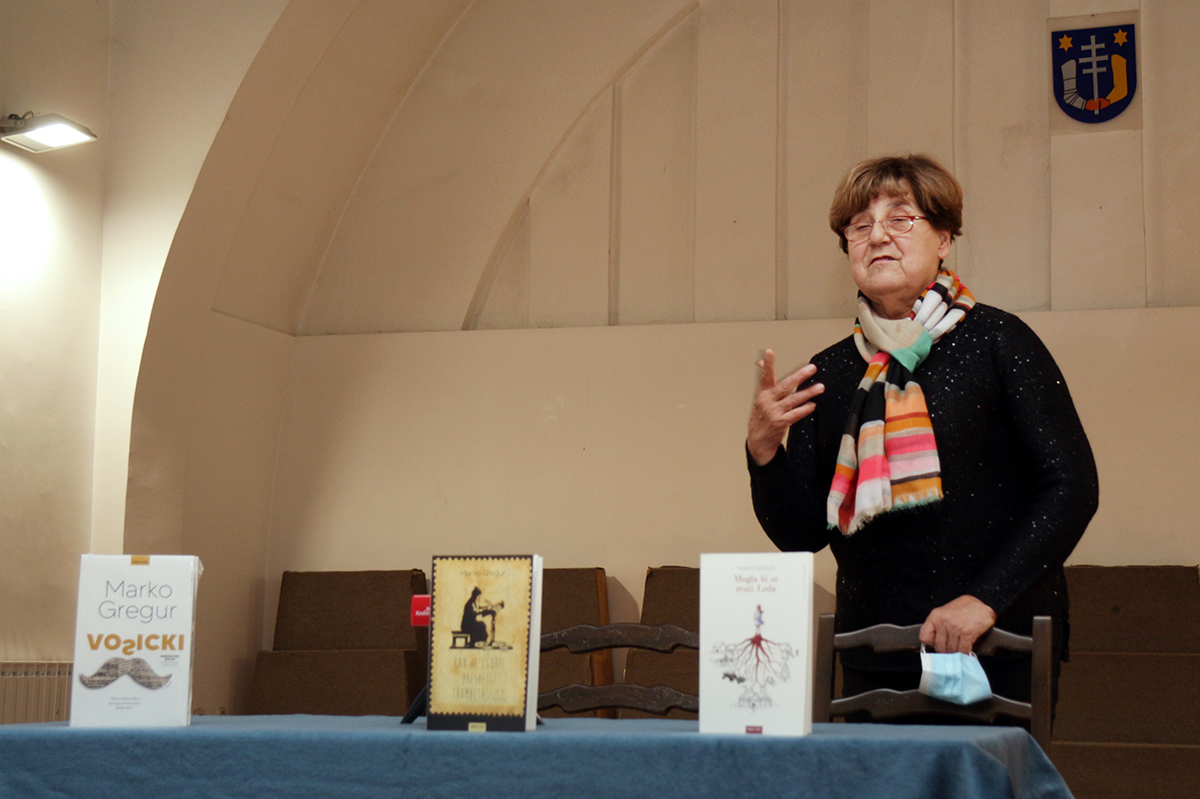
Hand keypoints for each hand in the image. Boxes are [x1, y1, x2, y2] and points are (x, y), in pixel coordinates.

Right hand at [747, 349, 823, 465]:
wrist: (758, 441)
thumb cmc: (761, 417)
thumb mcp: (760, 398)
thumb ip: (765, 381)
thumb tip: (761, 362)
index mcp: (763, 393)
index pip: (765, 376)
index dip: (767, 364)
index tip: (769, 352)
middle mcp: (767, 401)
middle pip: (785, 386)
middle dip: (799, 376)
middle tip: (812, 368)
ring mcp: (774, 412)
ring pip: (793, 400)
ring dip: (808, 393)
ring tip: (820, 387)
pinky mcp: (780, 423)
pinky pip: (795, 414)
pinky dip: (805, 409)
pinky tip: (813, 405)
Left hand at [919, 595, 996, 653]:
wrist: (984, 603)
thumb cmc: (966, 607)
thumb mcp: (946, 611)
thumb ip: (938, 623)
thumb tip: (932, 639)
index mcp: (936, 616)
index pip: (924, 636)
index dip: (931, 643)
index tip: (936, 643)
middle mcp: (944, 622)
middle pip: (939, 647)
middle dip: (945, 650)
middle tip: (951, 648)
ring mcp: (955, 628)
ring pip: (951, 650)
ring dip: (955, 652)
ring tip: (959, 648)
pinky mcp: (967, 634)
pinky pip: (962, 650)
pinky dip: (964, 653)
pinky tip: (966, 649)